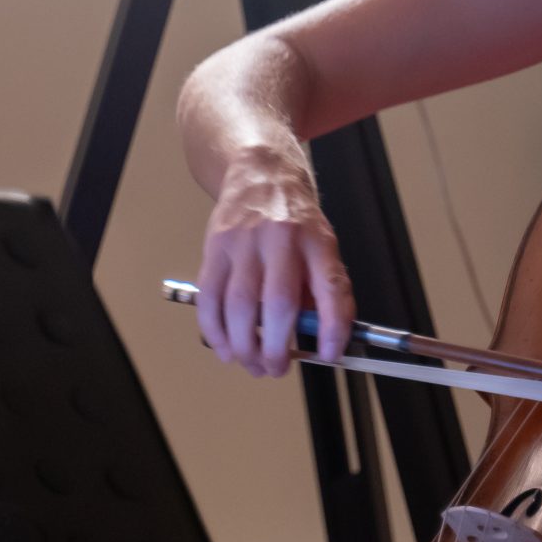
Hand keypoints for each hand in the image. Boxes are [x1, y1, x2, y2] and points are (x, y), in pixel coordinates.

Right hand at [194, 147, 353, 376]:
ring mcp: (245, 242)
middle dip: (276, 348)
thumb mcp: (323, 244)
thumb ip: (324, 288)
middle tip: (276, 368)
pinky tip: (224, 347)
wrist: (261, 173)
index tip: (328, 355)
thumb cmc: (296, 219)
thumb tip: (324, 340)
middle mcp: (282, 239)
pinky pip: (209, 298)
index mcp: (317, 241)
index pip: (331, 288)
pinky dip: (214, 331)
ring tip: (251, 363)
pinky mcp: (215, 247)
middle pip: (278, 303)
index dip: (332, 328)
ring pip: (239, 306)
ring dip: (244, 346)